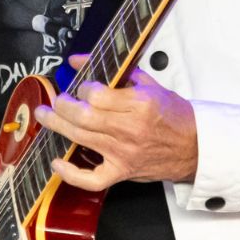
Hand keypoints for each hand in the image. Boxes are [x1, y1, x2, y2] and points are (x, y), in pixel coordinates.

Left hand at [40, 54, 197, 190]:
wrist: (194, 146)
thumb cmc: (174, 115)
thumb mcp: (149, 84)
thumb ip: (114, 71)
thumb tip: (77, 60)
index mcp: (140, 103)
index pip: (96, 95)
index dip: (82, 89)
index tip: (82, 87)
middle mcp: (130, 128)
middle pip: (83, 116)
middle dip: (62, 105)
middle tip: (55, 100)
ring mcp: (124, 153)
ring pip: (80, 138)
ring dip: (57, 125)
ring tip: (45, 116)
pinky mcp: (122, 172)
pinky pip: (91, 179)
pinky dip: (70, 173)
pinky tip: (56, 163)